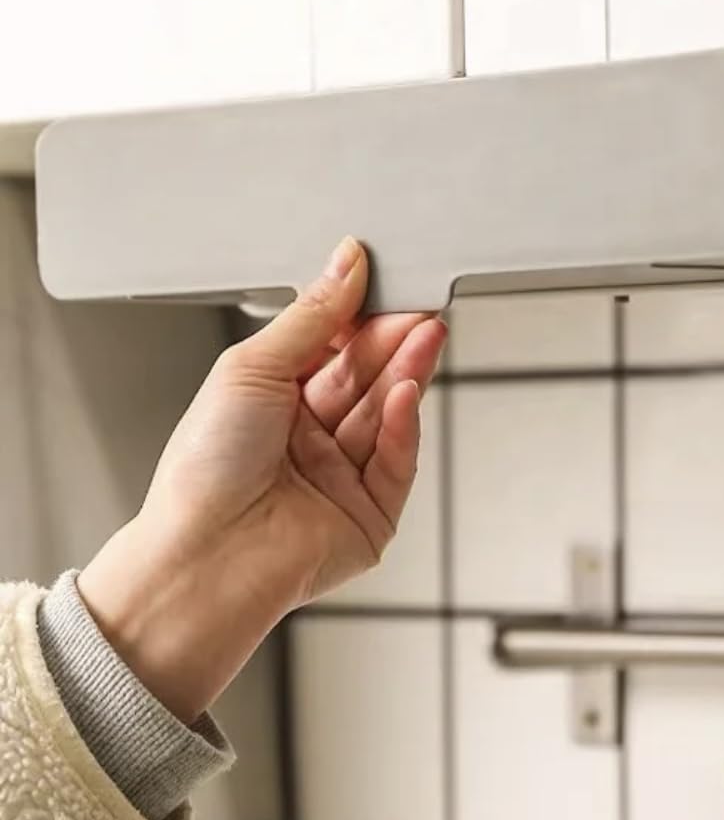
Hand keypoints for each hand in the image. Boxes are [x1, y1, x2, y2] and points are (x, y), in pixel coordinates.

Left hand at [78, 237, 446, 722]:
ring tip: (425, 338)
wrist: (203, 558)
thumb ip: (312, 316)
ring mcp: (341, 477)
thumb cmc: (204, 471)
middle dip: (395, 342)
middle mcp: (309, 438)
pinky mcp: (369, 515)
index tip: (389, 287)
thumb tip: (346, 262)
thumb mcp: (252, 367)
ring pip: (388, 414)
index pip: (334, 348)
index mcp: (274, 401)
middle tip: (421, 312)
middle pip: (367, 378)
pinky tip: (404, 396)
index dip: (363, 319)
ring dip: (407, 374)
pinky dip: (404, 427)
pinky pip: (398, 463)